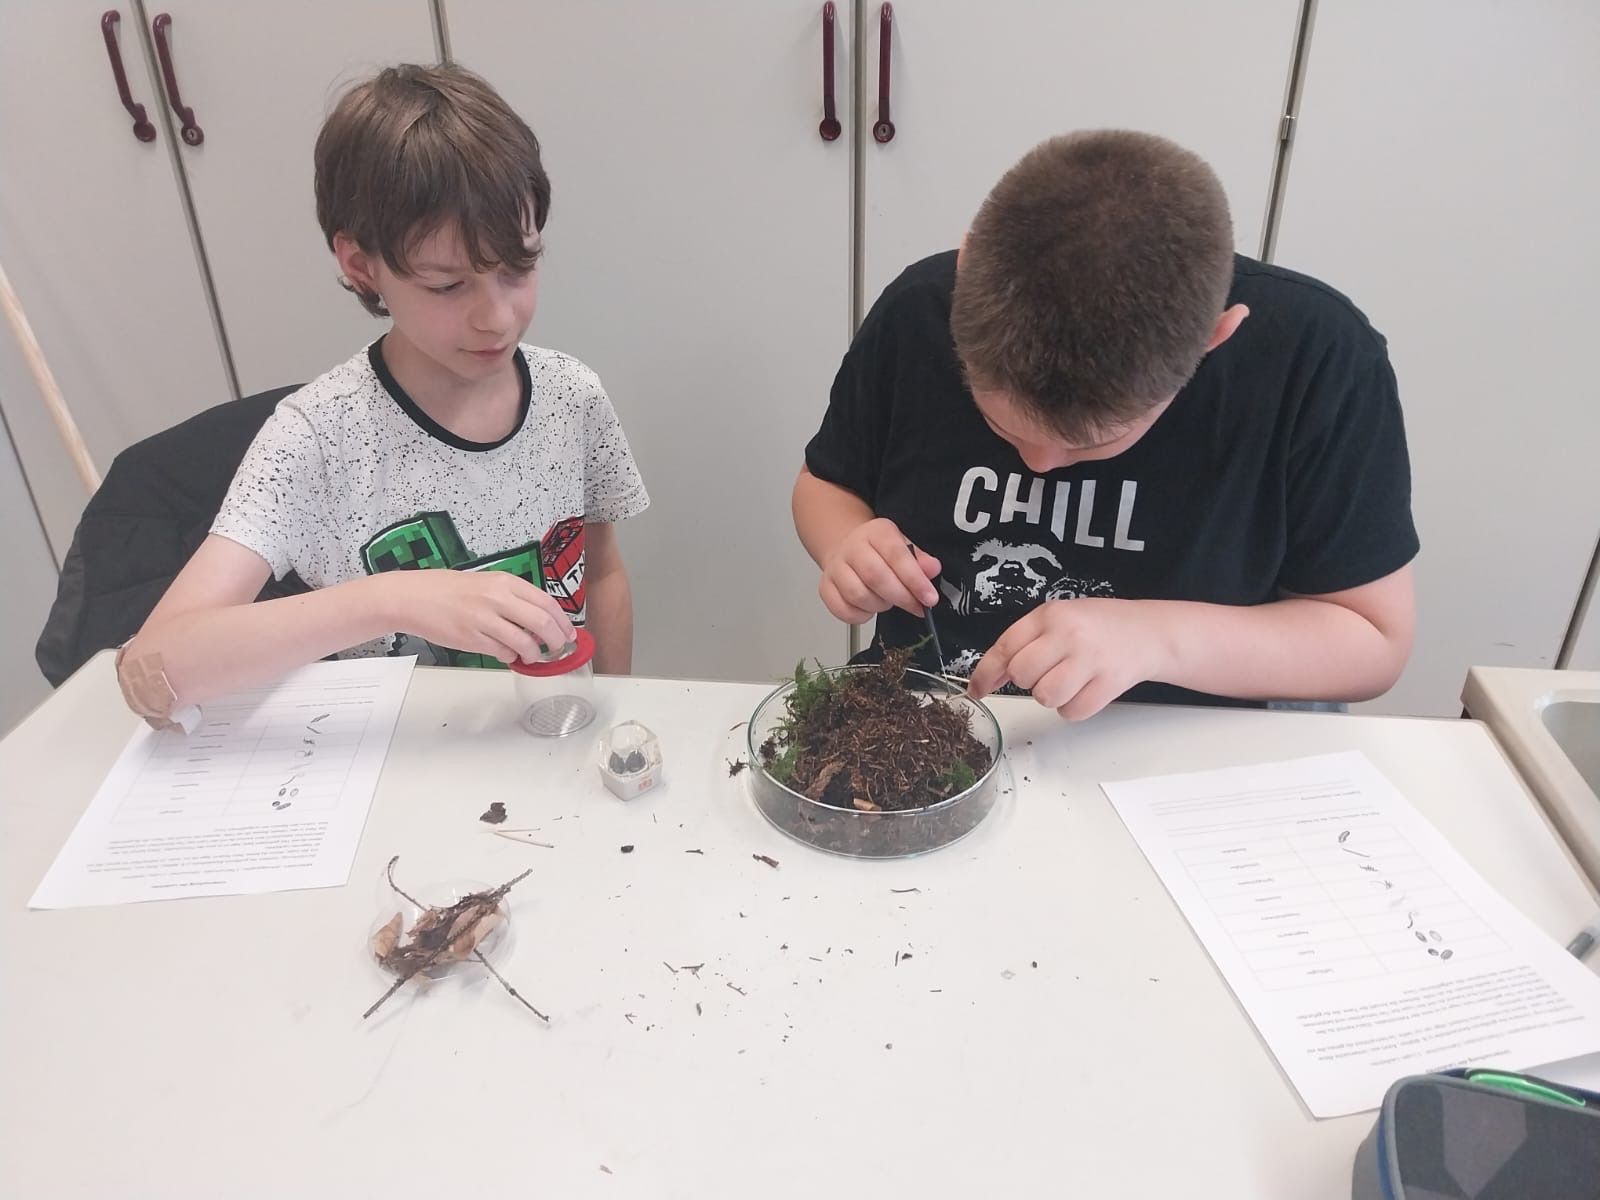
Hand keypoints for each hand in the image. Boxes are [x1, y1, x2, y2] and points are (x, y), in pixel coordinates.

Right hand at [387, 570, 576, 664]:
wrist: (413, 597)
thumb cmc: (447, 590)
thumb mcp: (485, 583)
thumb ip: (511, 598)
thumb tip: (538, 619)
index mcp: (504, 582)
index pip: (546, 602)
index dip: (563, 621)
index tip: (569, 632)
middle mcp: (497, 598)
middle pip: (542, 623)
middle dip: (556, 641)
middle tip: (558, 649)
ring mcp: (484, 620)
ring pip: (524, 642)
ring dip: (534, 653)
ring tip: (532, 656)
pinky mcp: (472, 639)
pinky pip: (502, 653)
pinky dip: (510, 657)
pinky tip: (506, 654)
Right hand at [818, 518, 940, 622]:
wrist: (847, 549)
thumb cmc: (880, 552)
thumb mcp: (904, 547)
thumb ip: (920, 560)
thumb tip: (932, 569)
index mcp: (876, 532)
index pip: (896, 555)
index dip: (915, 580)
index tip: (930, 598)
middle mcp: (852, 547)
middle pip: (875, 576)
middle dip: (901, 597)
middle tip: (916, 607)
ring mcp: (835, 568)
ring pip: (858, 595)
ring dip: (879, 606)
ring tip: (888, 601)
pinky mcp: (825, 588)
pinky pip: (843, 610)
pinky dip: (861, 616)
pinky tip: (870, 608)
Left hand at [966, 599, 1167, 719]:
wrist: (1148, 632)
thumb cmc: (1098, 627)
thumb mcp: (1059, 619)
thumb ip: (1025, 641)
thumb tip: (992, 674)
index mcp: (1051, 615)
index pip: (1005, 646)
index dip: (986, 673)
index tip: (977, 689)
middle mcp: (1069, 634)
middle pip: (1023, 675)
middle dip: (1029, 681)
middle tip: (1049, 671)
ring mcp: (1090, 659)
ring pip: (1045, 696)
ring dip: (1052, 696)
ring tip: (1070, 679)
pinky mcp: (1108, 684)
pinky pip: (1072, 711)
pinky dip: (1074, 707)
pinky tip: (1086, 688)